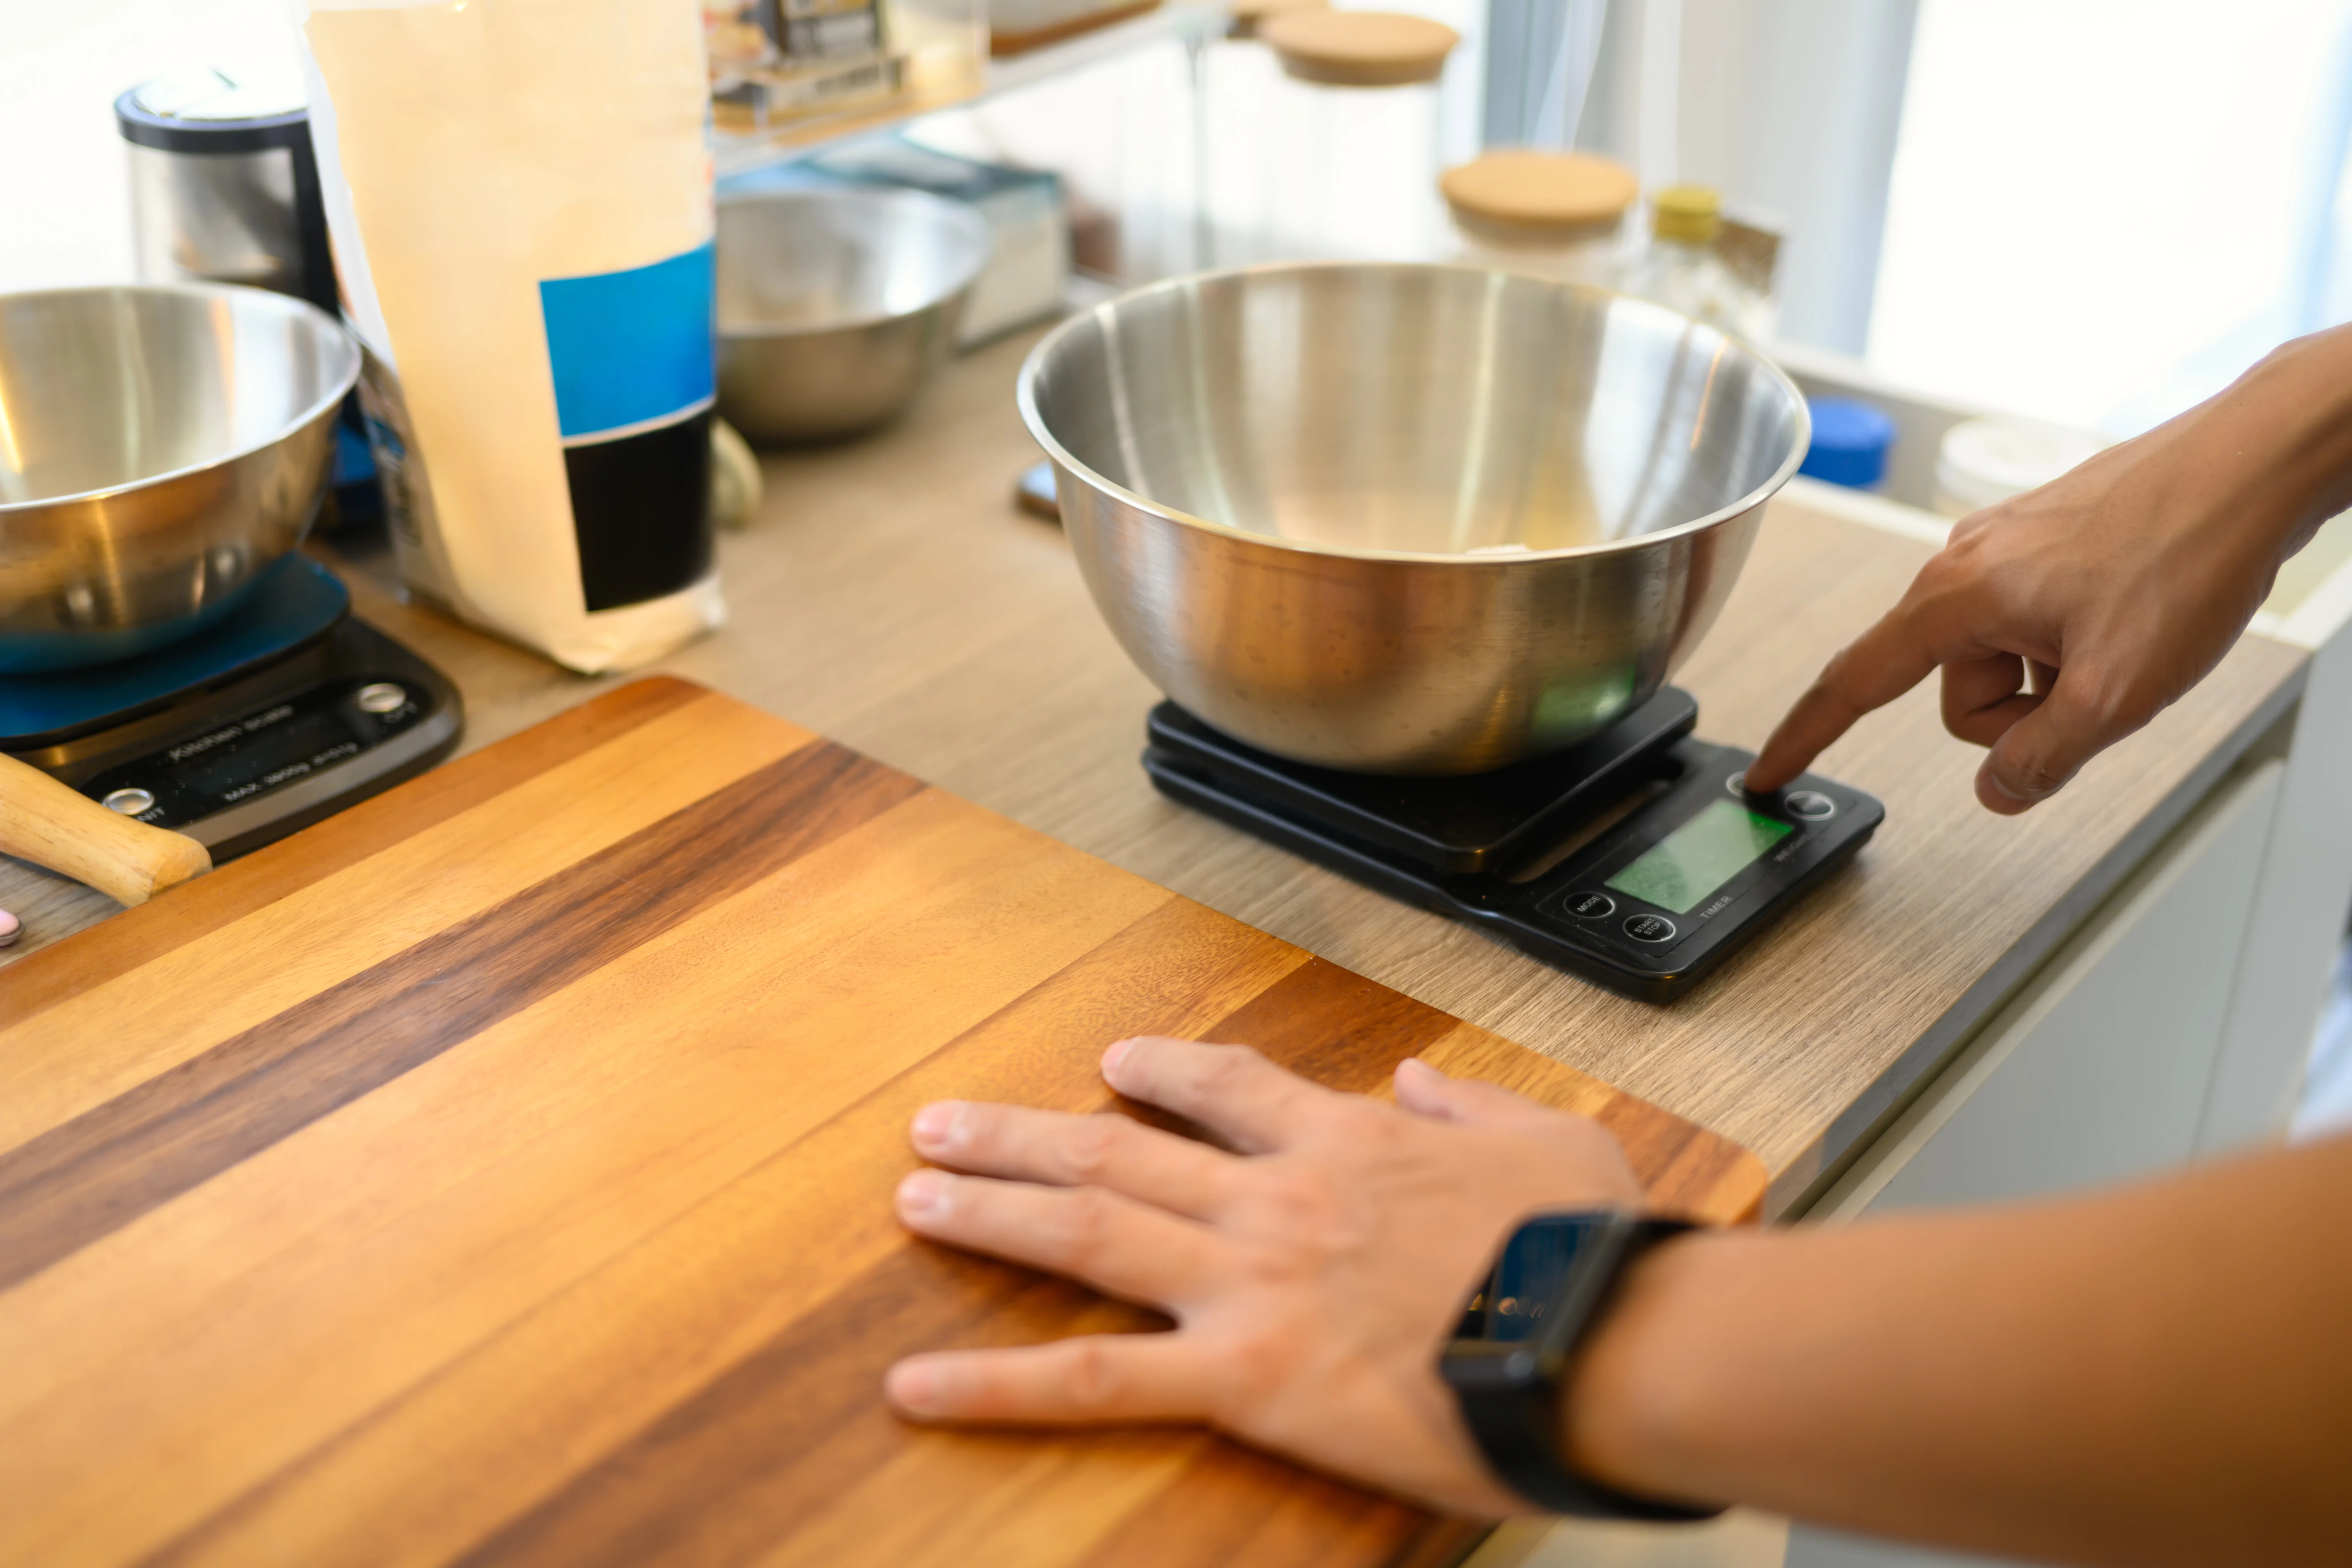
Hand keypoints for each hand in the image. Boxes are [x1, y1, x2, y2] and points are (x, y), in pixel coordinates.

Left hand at [882, 1037, 1645, 1515]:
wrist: (1610, 1342)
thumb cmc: (1590, 1253)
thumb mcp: (1552, 1144)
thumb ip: (1472, 1107)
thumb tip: (1419, 1081)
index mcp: (1349, 1145)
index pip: (1227, 1087)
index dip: (1161, 1069)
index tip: (1114, 1064)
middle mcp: (1278, 1201)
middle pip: (1119, 1151)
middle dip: (1021, 1134)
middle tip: (941, 1125)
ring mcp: (1251, 1284)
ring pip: (1089, 1231)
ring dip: (990, 1211)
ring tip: (913, 1198)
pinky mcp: (1245, 1376)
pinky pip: (1097, 1381)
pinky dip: (999, 1386)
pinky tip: (919, 1386)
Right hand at [1746, 330, 2351, 811]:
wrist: (2254, 464)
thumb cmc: (2187, 552)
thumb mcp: (2115, 693)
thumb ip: (2043, 757)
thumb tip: (1999, 788)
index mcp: (1956, 596)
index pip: (1853, 683)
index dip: (1804, 738)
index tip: (1767, 777)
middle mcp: (1965, 561)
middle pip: (1954, 686)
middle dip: (2019, 713)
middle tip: (2095, 691)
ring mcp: (2005, 544)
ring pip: (2001, 657)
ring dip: (2056, 675)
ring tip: (2123, 643)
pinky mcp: (2046, 538)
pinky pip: (2033, 621)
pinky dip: (2073, 642)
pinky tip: (2129, 617)